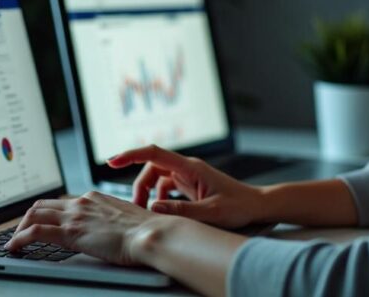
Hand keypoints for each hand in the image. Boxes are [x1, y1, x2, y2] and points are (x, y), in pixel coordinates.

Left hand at [4, 191, 173, 265]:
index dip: (48, 213)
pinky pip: (35, 231)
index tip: (42, 222)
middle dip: (28, 218)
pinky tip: (14, 248)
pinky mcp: (70, 231)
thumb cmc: (146, 231)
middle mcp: (82, 202)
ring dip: (20, 228)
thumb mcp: (126, 220)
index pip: (63, 202)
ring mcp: (75, 215)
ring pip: (34, 214)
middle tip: (21, 232)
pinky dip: (19, 239)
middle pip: (43, 204)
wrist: (150, 233)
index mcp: (95, 198)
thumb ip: (113, 221)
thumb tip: (113, 231)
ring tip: (14, 242)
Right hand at [108, 145, 266, 228]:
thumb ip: (182, 211)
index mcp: (191, 168)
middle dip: (139, 186)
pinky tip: (162, 214)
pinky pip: (166, 187)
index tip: (111, 161)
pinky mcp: (190, 185)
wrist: (257, 205)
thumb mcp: (210, 213)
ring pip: (157, 178)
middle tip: (136, 209)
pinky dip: (159, 199)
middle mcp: (188, 168)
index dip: (131, 155)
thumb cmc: (239, 207)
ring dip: (148, 193)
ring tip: (147, 214)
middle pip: (152, 168)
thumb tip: (153, 208)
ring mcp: (189, 176)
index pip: (154, 154)